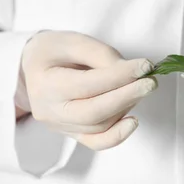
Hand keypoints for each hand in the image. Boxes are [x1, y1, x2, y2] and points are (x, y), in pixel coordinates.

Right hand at [19, 31, 156, 149]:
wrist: (33, 70)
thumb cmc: (53, 52)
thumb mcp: (72, 41)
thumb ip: (100, 54)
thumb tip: (131, 72)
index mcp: (45, 84)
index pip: (88, 84)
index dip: (120, 76)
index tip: (145, 66)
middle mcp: (49, 111)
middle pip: (93, 112)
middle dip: (127, 96)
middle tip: (151, 82)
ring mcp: (60, 126)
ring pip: (99, 126)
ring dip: (126, 107)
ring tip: (141, 88)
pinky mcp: (72, 134)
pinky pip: (96, 142)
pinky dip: (118, 135)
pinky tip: (133, 122)